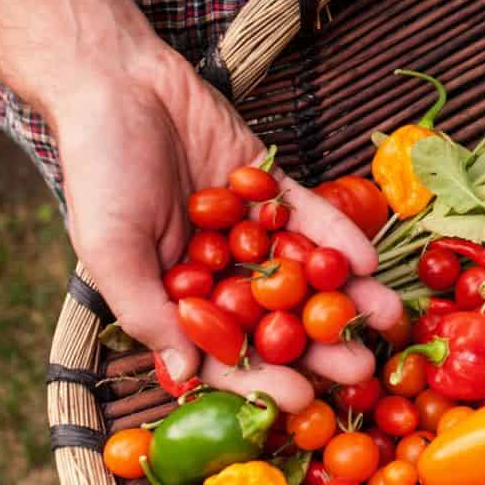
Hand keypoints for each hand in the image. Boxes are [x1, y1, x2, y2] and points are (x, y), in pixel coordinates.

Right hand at [0, 0, 401, 411]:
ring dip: (346, 296)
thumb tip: (184, 374)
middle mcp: (219, 271)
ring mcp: (250, 229)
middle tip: (362, 367)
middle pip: (277, 320)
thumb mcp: (108, 248)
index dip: (262, 380)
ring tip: (386, 316)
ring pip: (304, 272)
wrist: (117, 84)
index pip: (225, 352)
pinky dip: (340, 236)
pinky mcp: (272, 187)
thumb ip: (146, 309)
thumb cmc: (98, 171)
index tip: (301, 401)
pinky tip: (369, 258)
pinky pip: (311, 217)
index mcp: (177, 298)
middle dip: (320, 346)